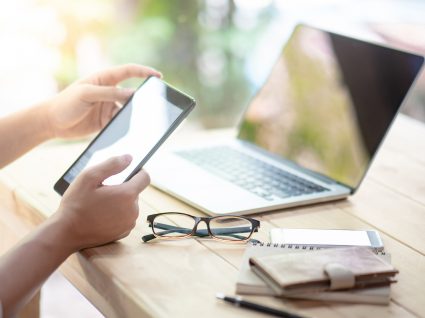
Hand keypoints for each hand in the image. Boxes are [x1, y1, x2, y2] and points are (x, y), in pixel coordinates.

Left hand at [46, 64, 161, 138]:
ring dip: (130, 116)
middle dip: (141, 99)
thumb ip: (110, 93)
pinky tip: (122, 130)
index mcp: (104, 79)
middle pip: (131, 93)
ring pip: (127, 110)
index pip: (128, 71)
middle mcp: (108, 91)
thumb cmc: (65, 103)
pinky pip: (120, 123)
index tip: (158, 76)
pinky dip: (123, 126)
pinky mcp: (106, 121)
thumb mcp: (87, 94)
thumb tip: (133, 94)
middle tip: (152, 105)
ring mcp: (108, 107)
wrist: (51, 123)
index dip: (144, 72)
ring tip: (129, 122)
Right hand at [55, 155, 149, 249]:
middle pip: (135, 191)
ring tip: (100, 203)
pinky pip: (126, 217)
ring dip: (120, 201)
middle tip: (103, 190)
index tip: (127, 171)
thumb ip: (111, 165)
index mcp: (127, 194)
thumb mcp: (89, 177)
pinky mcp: (124, 232)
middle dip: (123, 188)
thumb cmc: (76, 204)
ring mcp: (129, 223)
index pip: (145, 177)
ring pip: (130, 205)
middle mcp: (133, 210)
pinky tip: (101, 215)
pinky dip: (117, 214)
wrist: (67, 233)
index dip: (138, 171)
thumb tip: (129, 158)